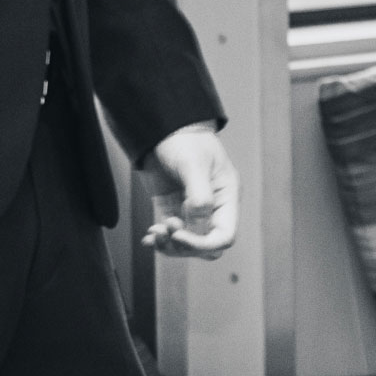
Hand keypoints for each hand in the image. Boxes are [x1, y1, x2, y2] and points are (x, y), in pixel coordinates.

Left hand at [143, 124, 238, 259]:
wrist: (164, 128)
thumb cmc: (186, 140)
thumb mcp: (194, 165)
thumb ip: (199, 195)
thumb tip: (197, 224)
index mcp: (226, 197)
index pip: (225, 235)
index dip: (203, 243)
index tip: (179, 235)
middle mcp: (212, 207)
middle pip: (207, 246)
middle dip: (185, 247)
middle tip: (166, 231)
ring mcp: (191, 210)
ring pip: (187, 244)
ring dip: (169, 245)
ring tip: (155, 231)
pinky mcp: (172, 208)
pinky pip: (170, 235)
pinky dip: (159, 240)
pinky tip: (149, 236)